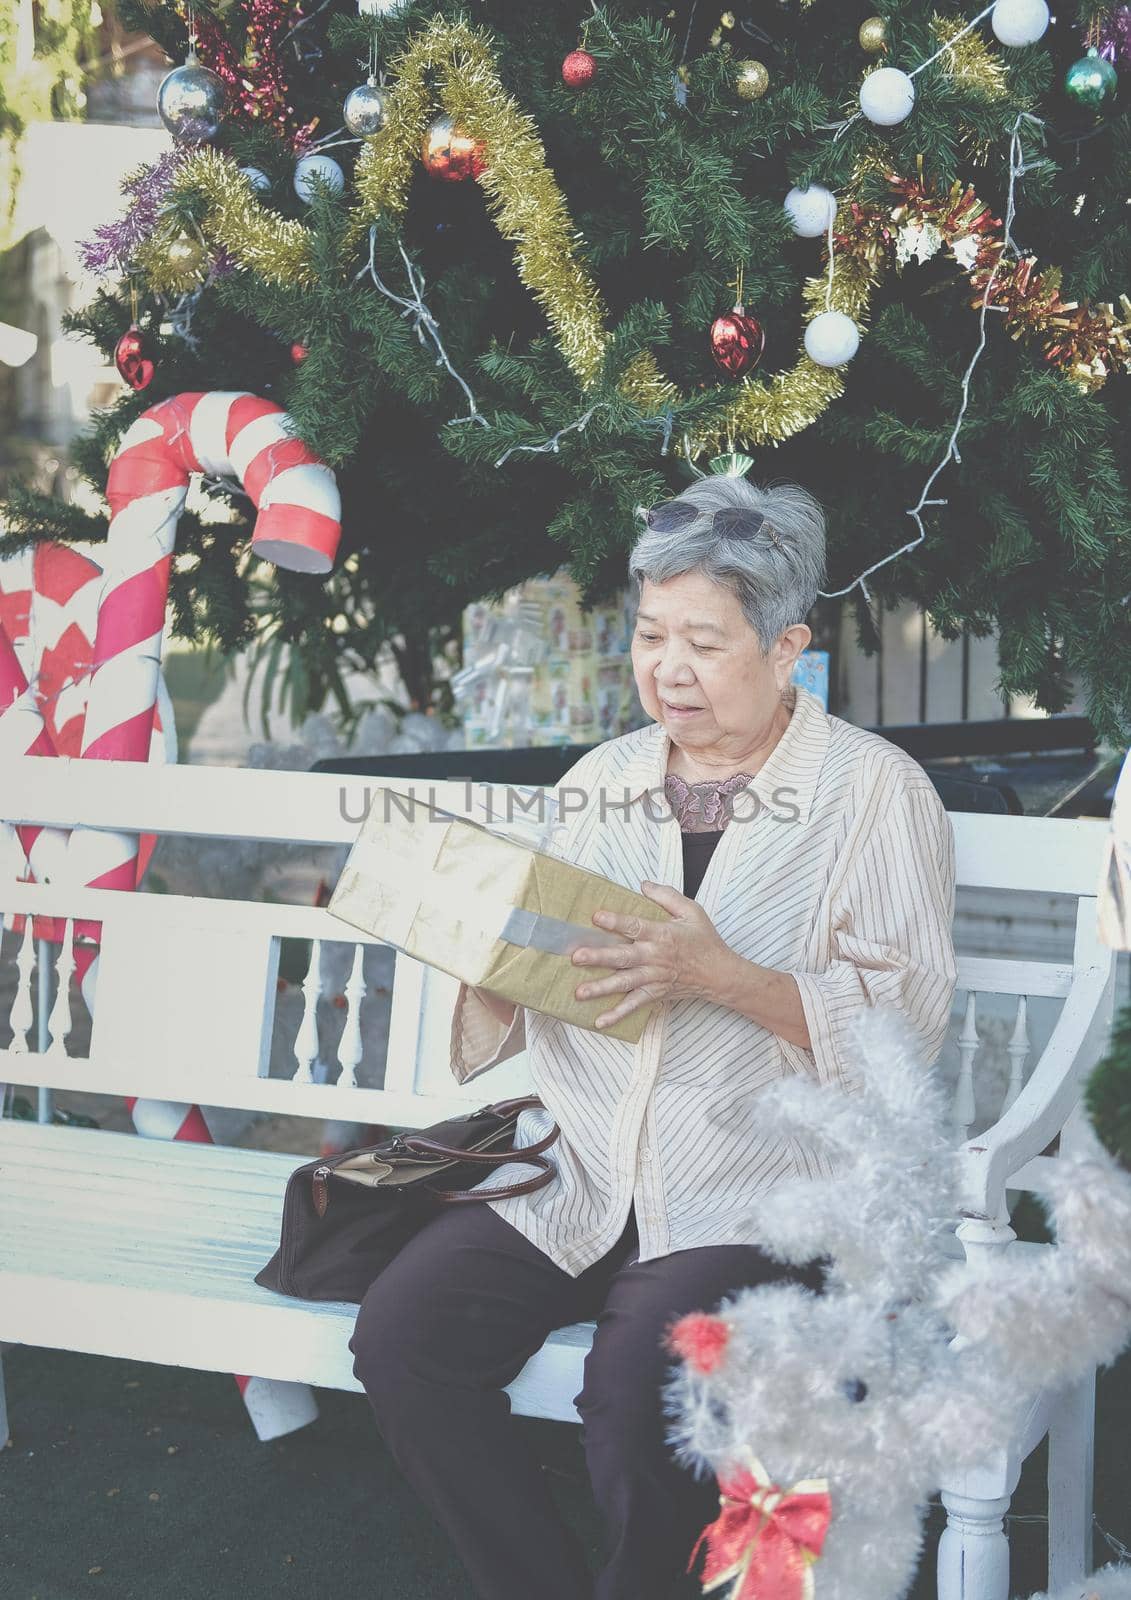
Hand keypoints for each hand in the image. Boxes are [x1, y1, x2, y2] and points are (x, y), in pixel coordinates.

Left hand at [571, 881, 733, 1029]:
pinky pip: (634, 1005)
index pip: (635, 926)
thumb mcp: (692, 911)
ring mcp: (654, 978)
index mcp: (663, 935)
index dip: (615, 921)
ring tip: (579, 992)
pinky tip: (600, 1021)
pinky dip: (618, 1014)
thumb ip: (667, 896)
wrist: (720, 974)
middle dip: (599, 957)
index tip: (596, 917)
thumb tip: (643, 884)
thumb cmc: (705, 940)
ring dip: (601, 988)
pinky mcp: (656, 993)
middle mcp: (655, 957)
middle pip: (623, 957)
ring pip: (624, 983)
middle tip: (576, 957)